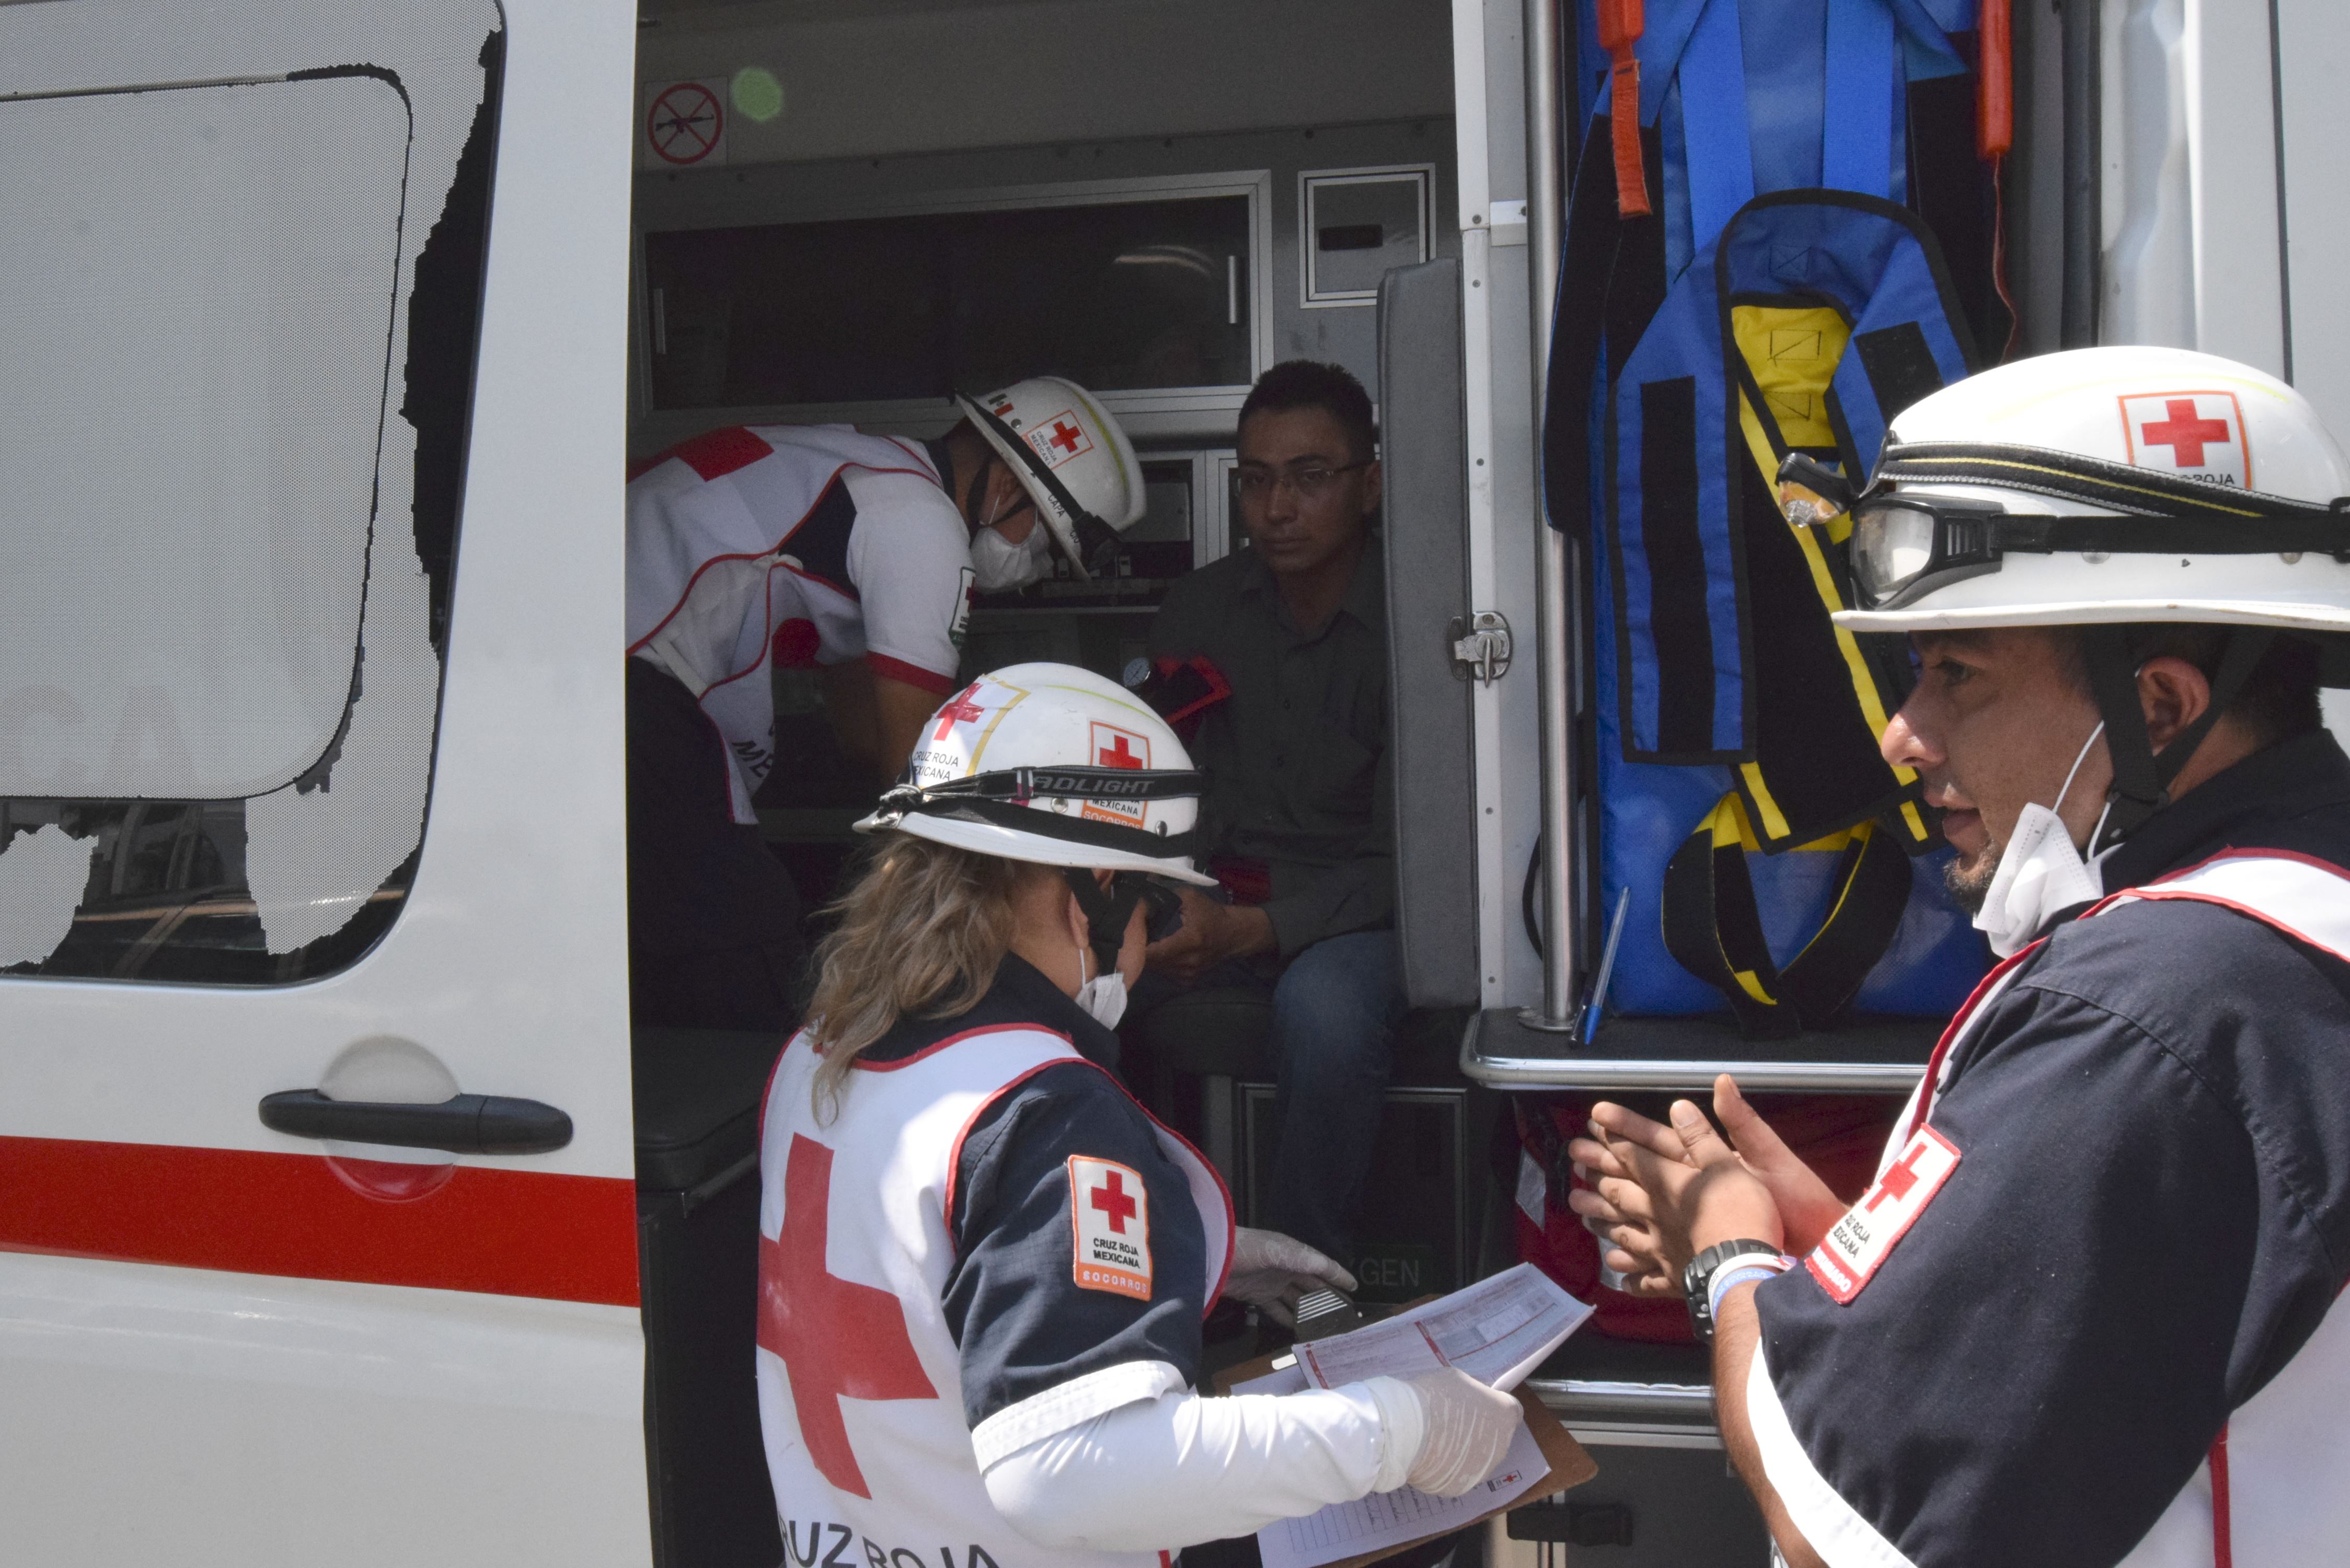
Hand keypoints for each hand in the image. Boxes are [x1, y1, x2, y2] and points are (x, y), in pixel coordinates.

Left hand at [1142, 886, 1272, 983]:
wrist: (1233, 934)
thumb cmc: (1210, 913)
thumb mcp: (1191, 897)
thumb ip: (1166, 895)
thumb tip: (1142, 896)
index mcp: (1189, 940)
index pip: (1154, 952)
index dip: (1138, 946)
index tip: (1130, 936)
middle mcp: (1189, 961)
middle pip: (1152, 963)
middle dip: (1140, 951)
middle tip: (1133, 938)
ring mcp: (1190, 973)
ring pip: (1157, 970)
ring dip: (1149, 959)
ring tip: (1146, 944)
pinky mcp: (1189, 980)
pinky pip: (1166, 975)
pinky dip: (1160, 966)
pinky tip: (1160, 954)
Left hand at [1223, 1227, 1355, 1325]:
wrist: (1213, 1257)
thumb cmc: (1249, 1249)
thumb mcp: (1281, 1252)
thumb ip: (1307, 1261)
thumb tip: (1332, 1270)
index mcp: (1295, 1254)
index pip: (1322, 1267)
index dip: (1338, 1276)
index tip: (1355, 1288)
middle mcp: (1286, 1268)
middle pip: (1312, 1285)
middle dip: (1328, 1297)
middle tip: (1345, 1313)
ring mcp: (1272, 1283)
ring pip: (1297, 1300)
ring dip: (1310, 1311)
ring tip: (1327, 1325)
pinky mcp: (1258, 1296)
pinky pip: (1277, 1309)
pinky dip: (1288, 1318)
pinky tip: (1299, 1329)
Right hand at [1393, 1369, 1522, 1497]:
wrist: (1408, 1430)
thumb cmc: (1435, 1398)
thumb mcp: (1459, 1381)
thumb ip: (1473, 1394)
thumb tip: (1472, 1402)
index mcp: (1504, 1415)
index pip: (1511, 1411)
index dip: (1495, 1407)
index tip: (1479, 1406)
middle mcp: (1501, 1446)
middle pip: (1496, 1438)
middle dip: (1480, 1431)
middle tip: (1453, 1423)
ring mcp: (1482, 1470)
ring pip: (1478, 1460)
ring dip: (1465, 1452)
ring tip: (1439, 1442)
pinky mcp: (1461, 1488)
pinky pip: (1458, 1475)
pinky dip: (1448, 1468)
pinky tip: (1430, 1456)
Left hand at [1570, 1098, 1783, 1287]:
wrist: (1742, 1268)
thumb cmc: (1738, 1212)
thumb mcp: (1726, 1164)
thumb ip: (1700, 1138)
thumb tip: (1678, 1106)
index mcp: (1666, 1184)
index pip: (1632, 1156)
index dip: (1611, 1138)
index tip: (1590, 1125)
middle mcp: (1654, 1214)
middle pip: (1618, 1193)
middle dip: (1596, 1178)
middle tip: (1574, 1168)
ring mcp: (1659, 1248)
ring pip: (1623, 1233)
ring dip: (1602, 1223)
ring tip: (1582, 1216)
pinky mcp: (1670, 1278)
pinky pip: (1645, 1280)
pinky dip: (1631, 1278)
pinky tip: (1618, 1278)